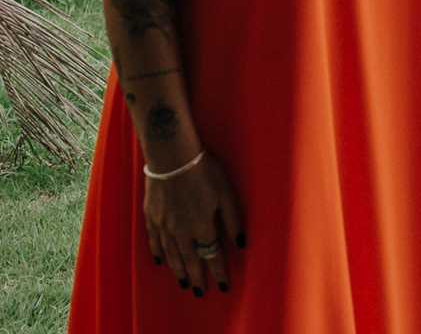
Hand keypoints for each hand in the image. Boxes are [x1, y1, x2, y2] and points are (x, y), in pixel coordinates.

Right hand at [145, 150, 244, 295]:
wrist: (172, 156)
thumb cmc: (204, 171)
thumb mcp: (227, 193)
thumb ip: (233, 219)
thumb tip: (241, 243)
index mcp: (201, 226)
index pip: (212, 255)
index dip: (219, 271)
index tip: (223, 286)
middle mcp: (180, 231)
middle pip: (189, 260)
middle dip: (197, 277)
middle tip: (200, 292)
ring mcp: (163, 225)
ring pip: (171, 255)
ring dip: (178, 270)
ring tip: (184, 283)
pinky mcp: (151, 216)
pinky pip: (154, 242)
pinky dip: (159, 254)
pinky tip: (161, 262)